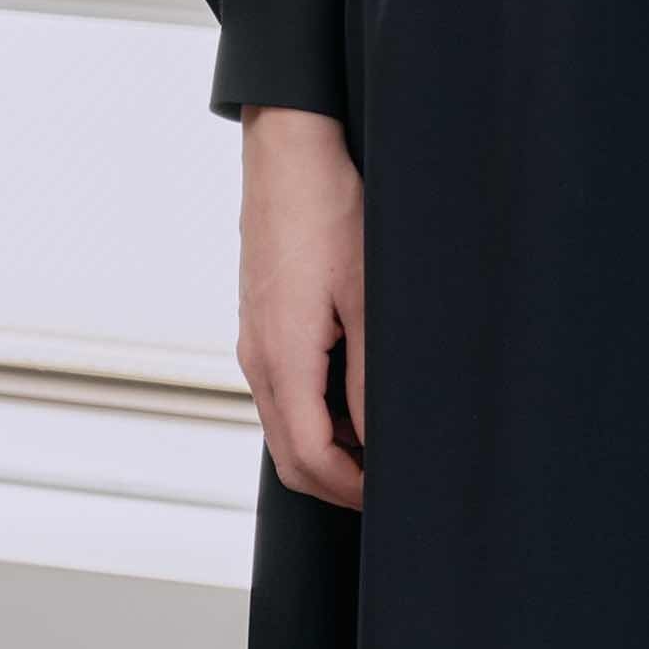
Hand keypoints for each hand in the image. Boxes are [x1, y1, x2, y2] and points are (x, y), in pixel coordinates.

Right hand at [239, 107, 366, 505]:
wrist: (289, 152)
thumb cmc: (329, 211)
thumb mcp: (367, 296)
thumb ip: (370, 375)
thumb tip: (381, 438)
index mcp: (281, 358)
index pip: (310, 458)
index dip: (352, 490)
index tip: (394, 496)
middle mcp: (257, 358)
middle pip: (288, 456)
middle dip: (338, 484)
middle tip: (392, 486)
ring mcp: (254, 342)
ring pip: (283, 428)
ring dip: (328, 452)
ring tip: (384, 448)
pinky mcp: (261, 325)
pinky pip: (283, 394)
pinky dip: (317, 418)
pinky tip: (357, 402)